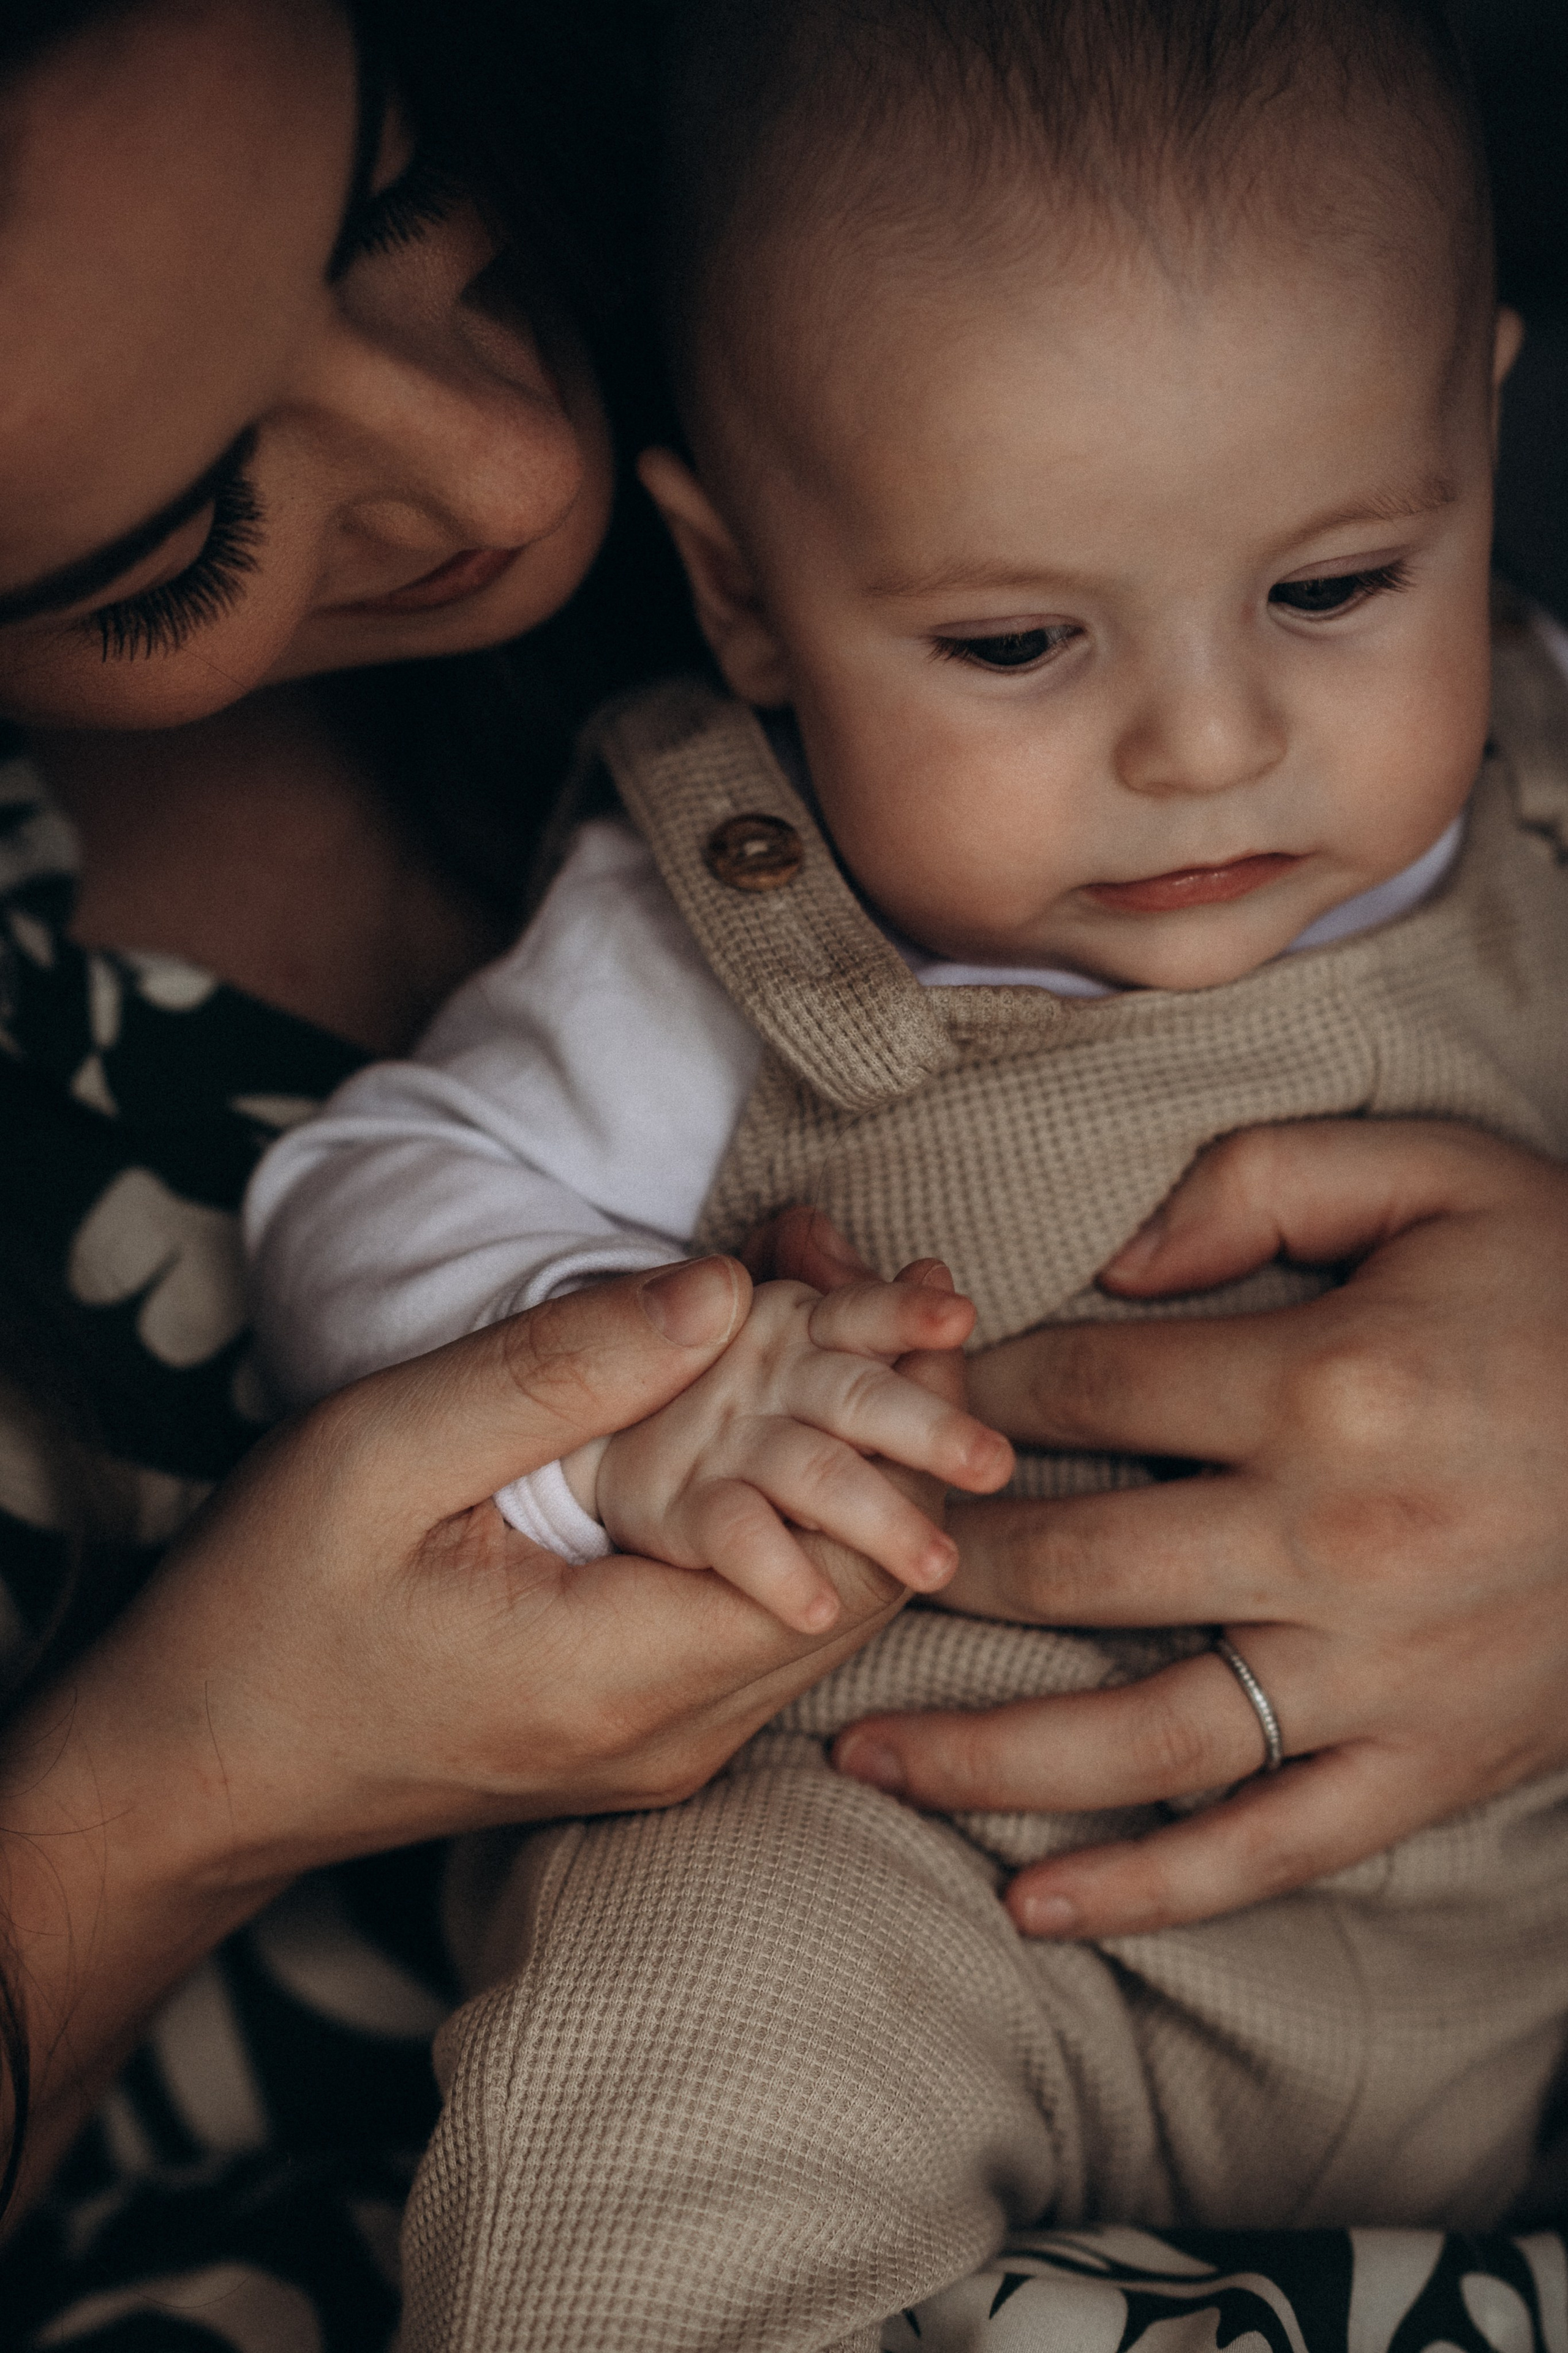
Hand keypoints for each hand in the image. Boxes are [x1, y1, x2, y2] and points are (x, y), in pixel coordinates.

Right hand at [0, 1255, 960, 2216]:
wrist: (191, 1773)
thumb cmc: (262, 1612)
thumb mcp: (385, 1453)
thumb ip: (560, 1372)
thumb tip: (724, 1289)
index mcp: (621, 1678)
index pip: (853, 1559)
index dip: (901, 1415)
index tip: (894, 1283)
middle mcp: (675, 1739)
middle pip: (868, 1582)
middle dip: (897, 1424)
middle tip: (886, 1279)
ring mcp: (665, 1749)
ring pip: (829, 1602)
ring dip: (848, 1461)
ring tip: (832, 1317)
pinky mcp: (643, 1734)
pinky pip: (763, 1617)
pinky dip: (788, 1508)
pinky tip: (760, 1411)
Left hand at [769, 1130, 1567, 1935]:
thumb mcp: (1440, 1173)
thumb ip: (1260, 1183)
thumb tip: (1111, 1262)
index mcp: (1323, 1383)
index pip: (1078, 1394)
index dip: (966, 1399)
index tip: (900, 1410)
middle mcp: (1335, 1540)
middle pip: (1070, 1566)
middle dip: (931, 1564)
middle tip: (840, 1566)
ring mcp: (1380, 1674)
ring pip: (1135, 1737)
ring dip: (981, 1754)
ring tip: (861, 1752)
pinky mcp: (1432, 1765)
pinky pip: (1265, 1847)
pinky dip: (1147, 1889)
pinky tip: (1034, 1903)